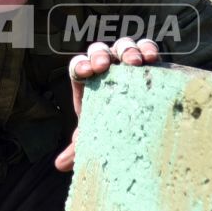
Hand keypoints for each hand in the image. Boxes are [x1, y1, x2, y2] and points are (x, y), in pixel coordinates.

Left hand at [54, 36, 160, 171]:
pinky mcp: (147, 59)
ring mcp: (125, 60)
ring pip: (122, 46)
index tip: (86, 72)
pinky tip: (151, 57)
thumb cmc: (113, 124)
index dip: (80, 65)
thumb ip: (78, 147)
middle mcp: (106, 66)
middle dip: (100, 55)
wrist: (142, 122)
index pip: (78, 66)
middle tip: (105, 65)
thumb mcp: (95, 135)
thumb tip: (59, 165)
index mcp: (88, 81)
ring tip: (133, 62)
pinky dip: (147, 48)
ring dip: (126, 50)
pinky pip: (146, 47)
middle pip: (99, 51)